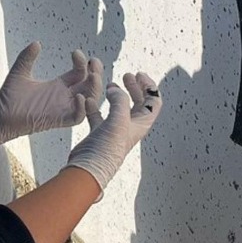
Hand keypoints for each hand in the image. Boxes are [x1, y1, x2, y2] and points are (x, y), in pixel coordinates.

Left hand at [0, 42, 103, 148]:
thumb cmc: (8, 98)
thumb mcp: (19, 73)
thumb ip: (27, 58)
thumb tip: (36, 43)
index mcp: (58, 86)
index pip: (79, 73)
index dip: (82, 63)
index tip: (75, 52)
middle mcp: (63, 97)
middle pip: (90, 86)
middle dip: (96, 73)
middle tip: (94, 62)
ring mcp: (62, 109)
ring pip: (89, 101)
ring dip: (94, 89)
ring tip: (92, 75)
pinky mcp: (57, 121)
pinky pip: (77, 118)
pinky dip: (81, 108)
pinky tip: (78, 96)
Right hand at [64, 72, 162, 192]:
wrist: (88, 168)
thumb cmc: (107, 149)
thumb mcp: (119, 120)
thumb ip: (120, 100)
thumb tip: (115, 88)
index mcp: (140, 124)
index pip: (153, 102)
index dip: (149, 86)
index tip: (138, 74)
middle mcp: (129, 126)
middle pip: (138, 103)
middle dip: (134, 87)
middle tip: (127, 76)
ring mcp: (114, 130)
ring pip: (119, 108)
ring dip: (116, 94)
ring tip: (109, 84)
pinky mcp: (99, 133)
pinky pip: (99, 115)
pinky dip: (95, 105)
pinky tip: (89, 100)